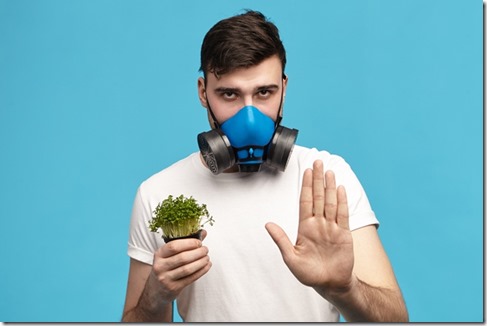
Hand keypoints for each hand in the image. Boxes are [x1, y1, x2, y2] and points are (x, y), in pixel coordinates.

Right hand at [147, 230, 211, 303]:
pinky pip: (190, 278)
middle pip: (182, 258)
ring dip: (201, 262)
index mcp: (159, 254)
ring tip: (207, 257)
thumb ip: (185, 243)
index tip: (199, 242)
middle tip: (205, 250)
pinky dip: (201, 271)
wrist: (157, 289)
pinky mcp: (173, 288)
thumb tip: (203, 232)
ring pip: (187, 269)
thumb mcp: (169, 254)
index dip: (189, 243)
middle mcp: (160, 266)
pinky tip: (207, 266)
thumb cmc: (166, 267)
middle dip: (198, 252)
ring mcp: (166, 278)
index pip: (173, 246)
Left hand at [266, 160, 353, 292]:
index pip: (306, 201)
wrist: (330, 284)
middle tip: (318, 162)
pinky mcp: (344, 234)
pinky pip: (343, 214)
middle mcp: (319, 224)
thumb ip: (281, 240)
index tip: (306, 171)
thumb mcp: (291, 258)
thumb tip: (267, 224)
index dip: (306, 186)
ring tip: (329, 171)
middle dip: (318, 179)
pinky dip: (342, 201)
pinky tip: (340, 188)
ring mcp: (332, 227)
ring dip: (330, 186)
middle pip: (319, 196)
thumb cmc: (310, 274)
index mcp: (305, 227)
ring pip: (331, 202)